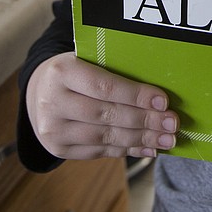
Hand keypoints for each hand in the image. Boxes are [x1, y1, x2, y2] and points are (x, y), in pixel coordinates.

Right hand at [25, 53, 178, 159]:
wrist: (39, 91)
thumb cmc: (75, 72)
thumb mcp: (87, 60)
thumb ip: (115, 71)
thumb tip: (158, 94)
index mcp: (61, 71)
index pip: (104, 86)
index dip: (136, 96)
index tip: (164, 101)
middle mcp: (52, 101)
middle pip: (107, 114)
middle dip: (145, 120)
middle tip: (172, 123)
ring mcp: (53, 129)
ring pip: (105, 137)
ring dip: (141, 139)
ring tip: (166, 139)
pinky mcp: (58, 148)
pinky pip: (99, 151)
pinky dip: (127, 150)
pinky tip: (147, 147)